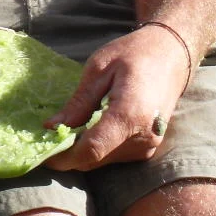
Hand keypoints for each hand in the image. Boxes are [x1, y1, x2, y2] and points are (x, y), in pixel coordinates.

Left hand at [42, 25, 190, 170]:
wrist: (172, 55)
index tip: (43, 153)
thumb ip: (78, 102)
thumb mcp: (99, 68)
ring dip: (84, 151)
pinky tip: (92, 128)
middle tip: (51, 137)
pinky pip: (115, 156)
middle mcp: (142, 137)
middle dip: (69, 154)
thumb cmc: (135, 54)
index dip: (63, 157)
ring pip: (103, 161)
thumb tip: (51, 127)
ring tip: (72, 128)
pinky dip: (99, 148)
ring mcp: (148, 145)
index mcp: (129, 115)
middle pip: (95, 159)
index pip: (91, 150)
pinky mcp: (149, 148)